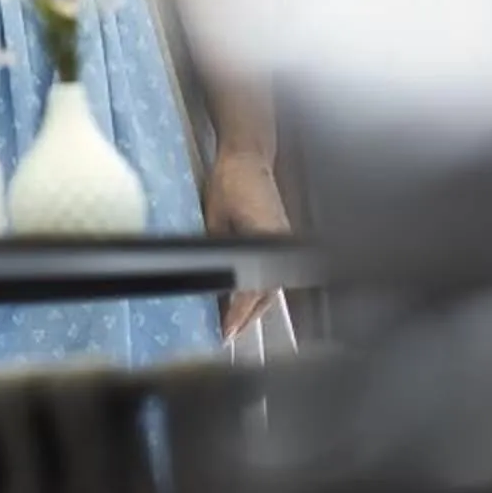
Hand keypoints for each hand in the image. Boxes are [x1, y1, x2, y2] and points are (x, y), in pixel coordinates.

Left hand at [203, 150, 290, 342]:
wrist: (248, 156)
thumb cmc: (229, 180)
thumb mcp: (214, 217)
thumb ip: (216, 250)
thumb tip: (206, 279)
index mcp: (267, 241)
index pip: (252, 288)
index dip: (238, 313)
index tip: (225, 330)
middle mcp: (281, 246)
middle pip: (266, 295)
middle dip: (246, 319)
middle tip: (227, 336)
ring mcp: (285, 243)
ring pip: (271, 287)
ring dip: (255, 308)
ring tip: (236, 326)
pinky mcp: (282, 239)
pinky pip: (272, 274)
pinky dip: (260, 291)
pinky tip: (248, 300)